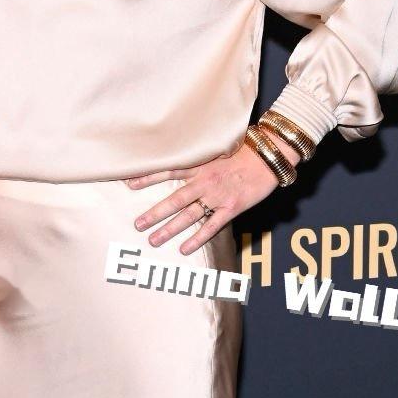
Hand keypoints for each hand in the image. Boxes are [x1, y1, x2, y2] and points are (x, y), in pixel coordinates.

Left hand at [125, 138, 299, 255]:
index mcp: (199, 165)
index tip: (128, 184)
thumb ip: (198, 157)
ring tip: (153, 240)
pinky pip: (211, 226)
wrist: (269, 156)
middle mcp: (205, 181)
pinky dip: (198, 238)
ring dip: (170, 229)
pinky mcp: (231, 208)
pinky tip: (184, 249)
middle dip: (154, 213)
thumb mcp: (217, 148)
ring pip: (189, 215)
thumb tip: (180, 158)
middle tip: (137, 224)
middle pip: (174, 199)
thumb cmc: (244, 150)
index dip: (147, 177)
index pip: (168, 170)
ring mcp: (217, 196)